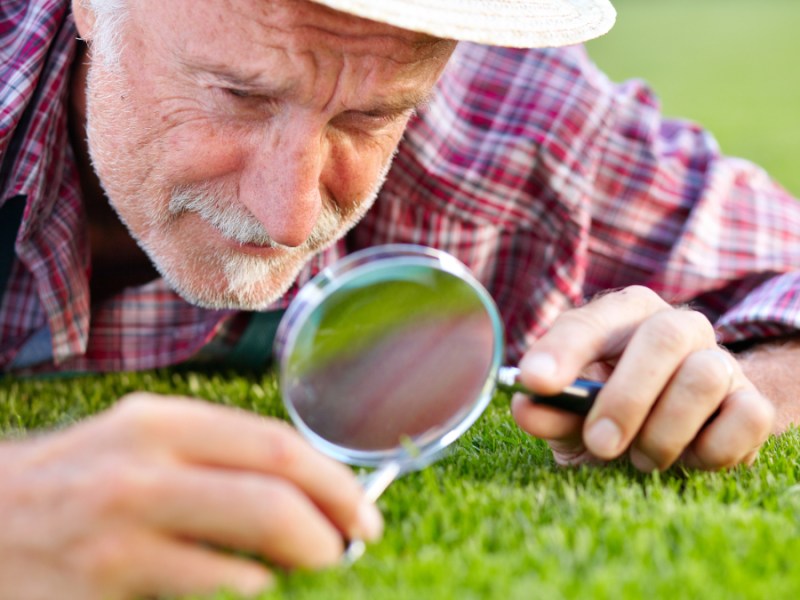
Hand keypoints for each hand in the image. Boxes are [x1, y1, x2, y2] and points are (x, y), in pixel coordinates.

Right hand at [0, 394, 382, 599]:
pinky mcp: (103, 587)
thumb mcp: (146, 441)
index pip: (276, 447)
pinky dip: (245, 591)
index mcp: (163, 423)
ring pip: (246, 561)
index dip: (334, 483)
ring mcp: (119, 535)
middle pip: (272, 498)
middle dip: (331, 527)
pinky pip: (205, 594)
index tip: (364, 509)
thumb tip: (310, 484)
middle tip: (353, 545)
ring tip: (312, 563)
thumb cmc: (82, 477)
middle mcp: (143, 470)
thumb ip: (220, 456)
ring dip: (297, 567)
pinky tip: (251, 586)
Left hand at [511, 286, 774, 470]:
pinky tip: (687, 457)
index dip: (562, 350)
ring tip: (641, 456)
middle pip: (662, 339)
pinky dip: (710, 448)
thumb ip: (551, 410)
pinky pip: (746, 418)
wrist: (676, 434)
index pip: (591, 321)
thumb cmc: (612, 412)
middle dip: (626, 398)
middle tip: (599, 442)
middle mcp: (677, 326)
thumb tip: (525, 407)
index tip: (534, 382)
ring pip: (704, 378)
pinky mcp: (752, 400)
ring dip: (665, 430)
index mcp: (624, 315)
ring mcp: (720, 360)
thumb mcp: (574, 414)